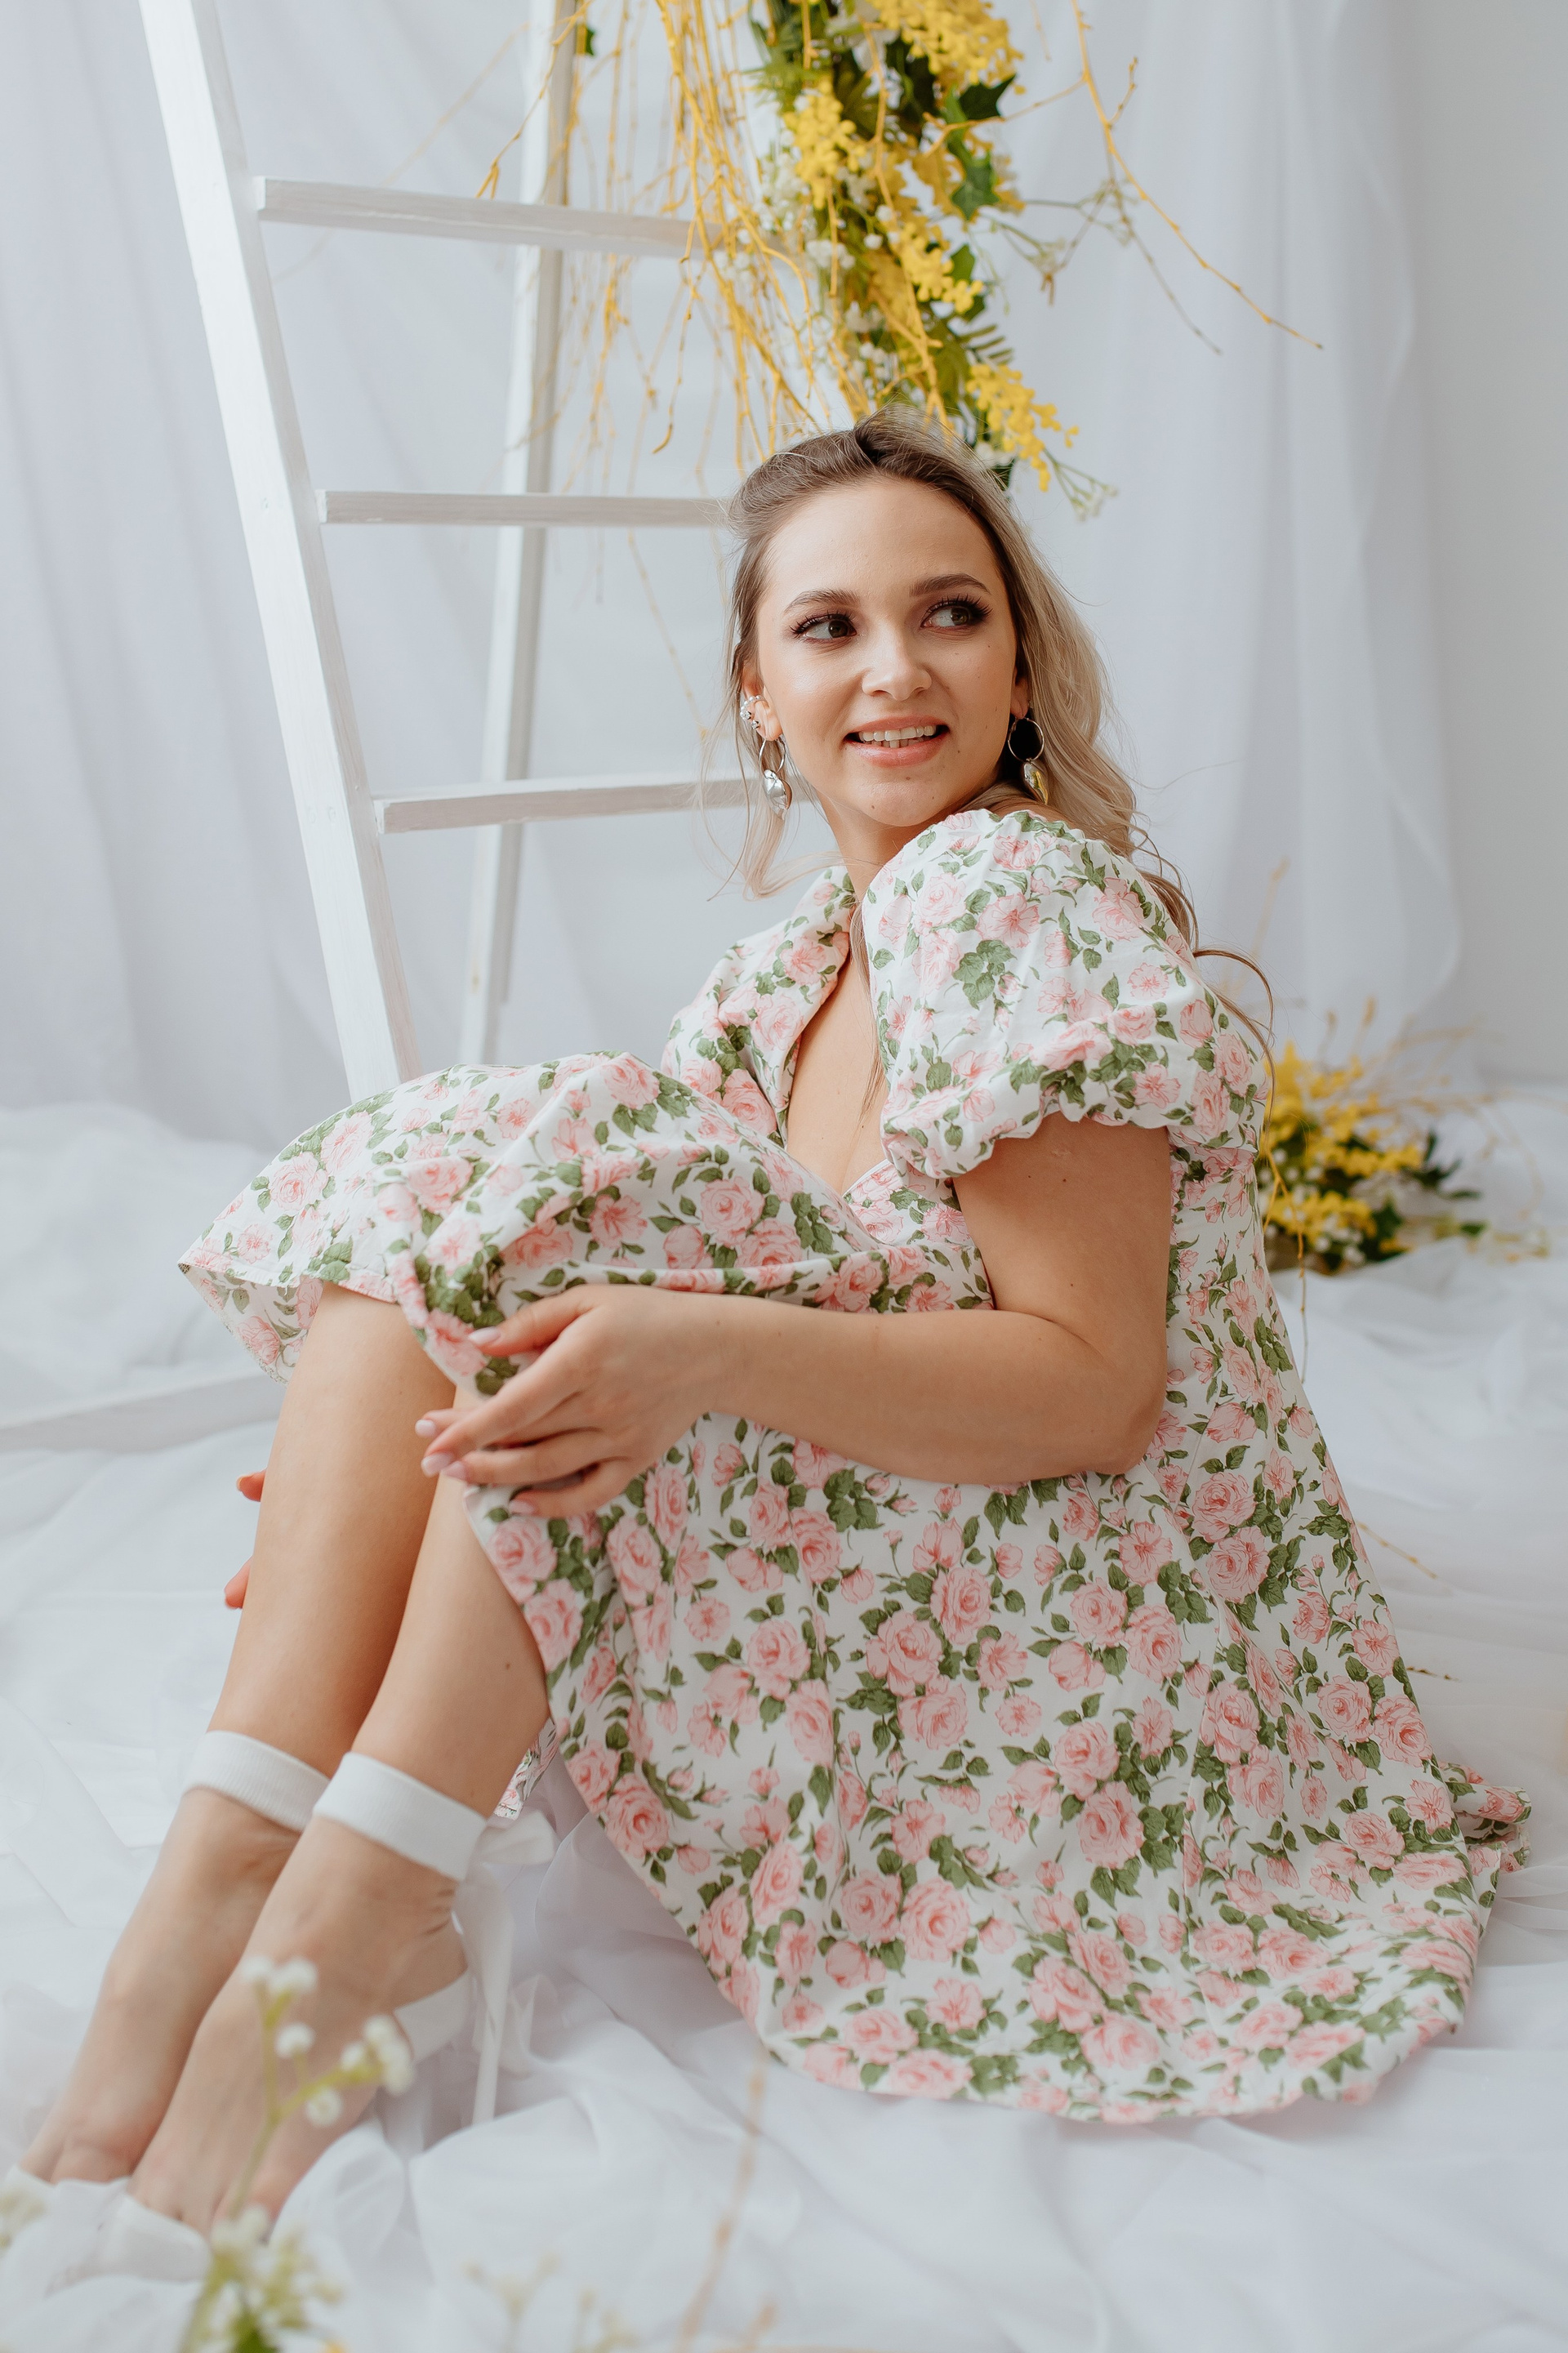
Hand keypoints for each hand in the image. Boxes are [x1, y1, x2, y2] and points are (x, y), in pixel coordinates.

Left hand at [414, 1286, 728, 1517]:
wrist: (715, 1348)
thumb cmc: (645, 1315)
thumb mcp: (588, 1300)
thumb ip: (532, 1322)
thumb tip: (479, 1346)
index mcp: (581, 1360)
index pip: (513, 1405)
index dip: (467, 1428)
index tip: (427, 1438)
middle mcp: (599, 1404)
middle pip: (521, 1439)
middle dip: (469, 1452)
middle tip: (429, 1457)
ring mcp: (619, 1436)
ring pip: (547, 1468)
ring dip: (497, 1477)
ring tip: (460, 1477)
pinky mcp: (637, 1457)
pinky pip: (591, 1492)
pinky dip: (554, 1504)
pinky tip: (520, 1502)